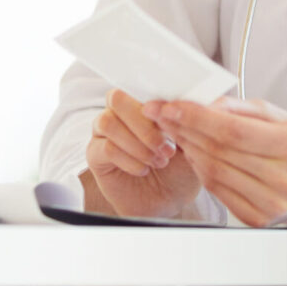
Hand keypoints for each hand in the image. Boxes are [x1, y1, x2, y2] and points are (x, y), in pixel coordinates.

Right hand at [84, 89, 200, 218]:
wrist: (170, 200)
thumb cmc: (180, 168)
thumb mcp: (190, 142)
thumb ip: (182, 120)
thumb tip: (173, 103)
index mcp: (143, 103)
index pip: (137, 85)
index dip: (154, 101)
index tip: (173, 120)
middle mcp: (120, 113)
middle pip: (117, 98)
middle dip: (144, 124)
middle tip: (166, 146)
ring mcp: (105, 133)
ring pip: (108, 122)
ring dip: (136, 143)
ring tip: (158, 160)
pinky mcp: (96, 155)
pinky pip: (106, 148)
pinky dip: (129, 160)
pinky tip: (143, 170)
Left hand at [146, 96, 286, 226]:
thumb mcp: (281, 116)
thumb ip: (240, 109)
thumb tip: (203, 103)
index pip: (233, 132)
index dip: (196, 118)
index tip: (170, 106)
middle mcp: (284, 180)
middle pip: (219, 152)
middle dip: (183, 129)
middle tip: (161, 113)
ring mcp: (270, 204)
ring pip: (213, 172)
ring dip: (187, 148)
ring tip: (174, 130)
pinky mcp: (257, 219)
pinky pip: (217, 190)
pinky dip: (200, 169)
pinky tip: (193, 152)